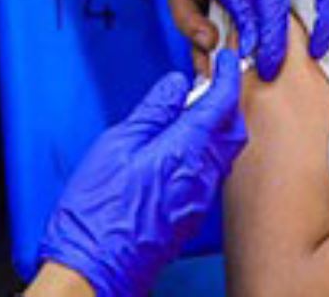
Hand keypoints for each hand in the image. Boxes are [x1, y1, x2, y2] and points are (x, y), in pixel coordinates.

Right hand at [39, 51, 248, 296]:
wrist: (95, 267)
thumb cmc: (99, 211)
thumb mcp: (117, 145)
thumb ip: (153, 111)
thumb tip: (176, 86)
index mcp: (186, 151)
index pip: (222, 104)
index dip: (228, 76)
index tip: (227, 60)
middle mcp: (203, 176)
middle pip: (233, 130)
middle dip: (228, 103)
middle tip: (210, 84)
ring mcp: (200, 199)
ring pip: (225, 153)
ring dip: (218, 128)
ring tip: (192, 113)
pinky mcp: (192, 215)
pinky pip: (212, 173)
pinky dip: (207, 151)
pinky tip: (182, 148)